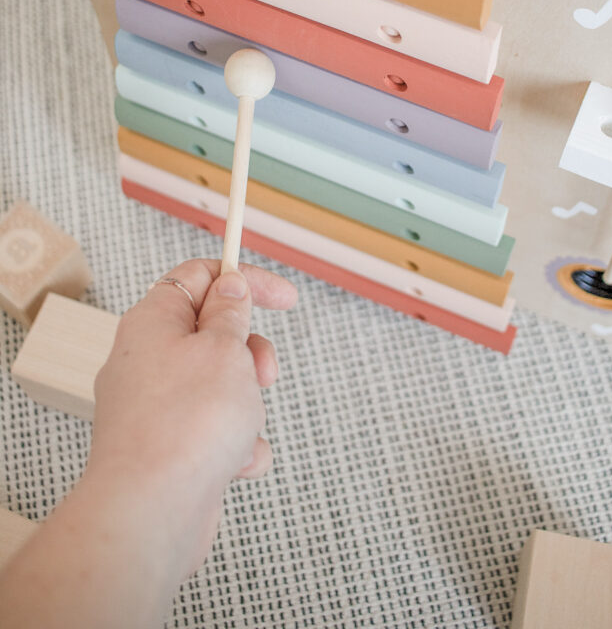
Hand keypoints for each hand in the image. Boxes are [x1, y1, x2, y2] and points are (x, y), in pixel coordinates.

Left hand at [87, 258, 296, 577]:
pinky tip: (233, 464)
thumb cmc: (186, 424)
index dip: (245, 279)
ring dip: (246, 407)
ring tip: (239, 429)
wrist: (152, 513)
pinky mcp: (168, 450)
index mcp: (153, 322)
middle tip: (264, 373)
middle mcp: (147, 361)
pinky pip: (215, 434)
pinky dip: (234, 447)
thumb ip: (232, 313)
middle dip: (250, 355)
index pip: (199, 277)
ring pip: (221, 388)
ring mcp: (155, 408)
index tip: (285, 297)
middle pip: (214, 336)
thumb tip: (228, 288)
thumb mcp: (225, 348)